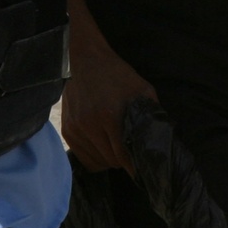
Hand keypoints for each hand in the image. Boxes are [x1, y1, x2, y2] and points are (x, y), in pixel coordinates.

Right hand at [62, 42, 156, 174]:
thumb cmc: (116, 74)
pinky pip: (82, 156)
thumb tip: (161, 138)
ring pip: (96, 162)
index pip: (123, 156)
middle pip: (111, 162)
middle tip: (131, 154)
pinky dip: (95, 157)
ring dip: (109, 160)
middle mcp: (89, 124)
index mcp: (109, 115)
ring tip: (116, 149)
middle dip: (123, 162)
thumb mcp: (141, 88)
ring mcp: (75, 128)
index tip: (143, 167)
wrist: (86, 59)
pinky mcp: (67, 129)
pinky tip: (102, 146)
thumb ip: (152, 113)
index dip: (135, 165)